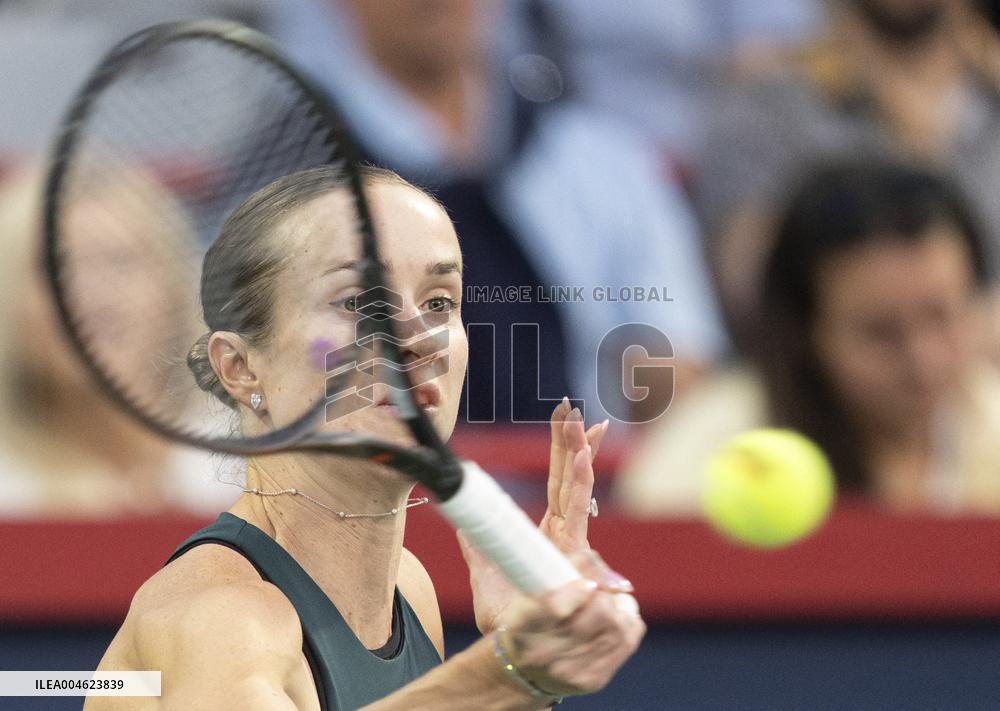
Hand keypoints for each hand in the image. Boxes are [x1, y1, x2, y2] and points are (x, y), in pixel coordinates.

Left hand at [460, 399, 608, 633]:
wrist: (522, 660)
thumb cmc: (512, 622)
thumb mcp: (486, 575)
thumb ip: (479, 542)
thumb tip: (460, 513)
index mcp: (549, 535)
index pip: (561, 484)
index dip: (564, 451)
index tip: (569, 420)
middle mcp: (568, 539)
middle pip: (572, 482)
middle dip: (576, 445)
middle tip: (577, 411)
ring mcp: (576, 552)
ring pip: (578, 496)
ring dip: (580, 459)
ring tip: (582, 429)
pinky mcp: (578, 565)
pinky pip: (580, 522)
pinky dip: (581, 489)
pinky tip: (581, 463)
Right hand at [495, 550, 645, 698]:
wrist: (526, 670)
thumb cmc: (535, 614)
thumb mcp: (536, 587)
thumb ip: (572, 567)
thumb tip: (616, 581)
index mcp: (522, 623)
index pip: (556, 606)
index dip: (579, 589)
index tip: (587, 583)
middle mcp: (544, 653)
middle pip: (600, 613)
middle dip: (605, 596)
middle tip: (596, 592)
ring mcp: (570, 671)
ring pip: (618, 628)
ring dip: (617, 609)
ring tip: (604, 606)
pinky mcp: (593, 681)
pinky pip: (627, 643)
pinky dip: (627, 625)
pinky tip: (614, 622)